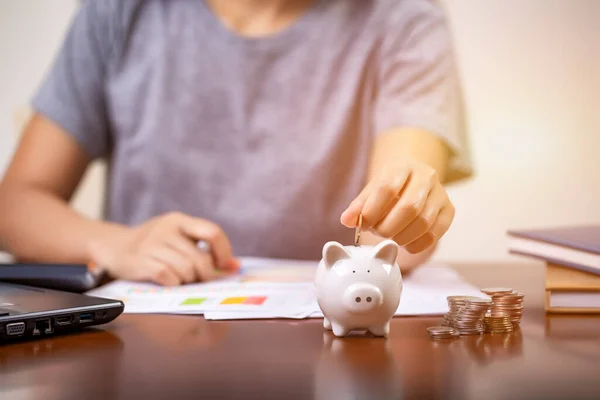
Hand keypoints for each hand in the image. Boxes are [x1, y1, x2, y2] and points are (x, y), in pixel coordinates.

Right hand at [89, 212, 239, 285]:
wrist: (114, 246)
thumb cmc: (154, 245)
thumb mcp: (179, 238)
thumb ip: (205, 249)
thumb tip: (235, 266)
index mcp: (179, 220)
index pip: (212, 232)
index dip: (223, 252)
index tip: (223, 264)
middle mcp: (166, 229)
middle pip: (200, 258)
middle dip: (205, 274)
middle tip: (200, 278)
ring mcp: (152, 244)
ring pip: (186, 270)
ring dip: (188, 280)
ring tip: (181, 278)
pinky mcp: (141, 261)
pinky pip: (169, 278)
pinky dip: (173, 284)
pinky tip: (169, 281)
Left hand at [340, 158, 454, 253]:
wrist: (415, 179)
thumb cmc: (390, 187)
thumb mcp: (372, 190)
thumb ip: (359, 205)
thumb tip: (347, 220)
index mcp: (402, 166)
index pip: (387, 188)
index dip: (373, 210)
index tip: (363, 224)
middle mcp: (426, 176)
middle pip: (409, 207)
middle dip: (388, 227)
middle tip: (378, 233)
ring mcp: (441, 193)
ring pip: (424, 222)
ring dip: (402, 237)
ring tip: (391, 237)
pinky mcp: (449, 210)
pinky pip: (435, 234)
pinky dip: (417, 245)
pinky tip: (406, 244)